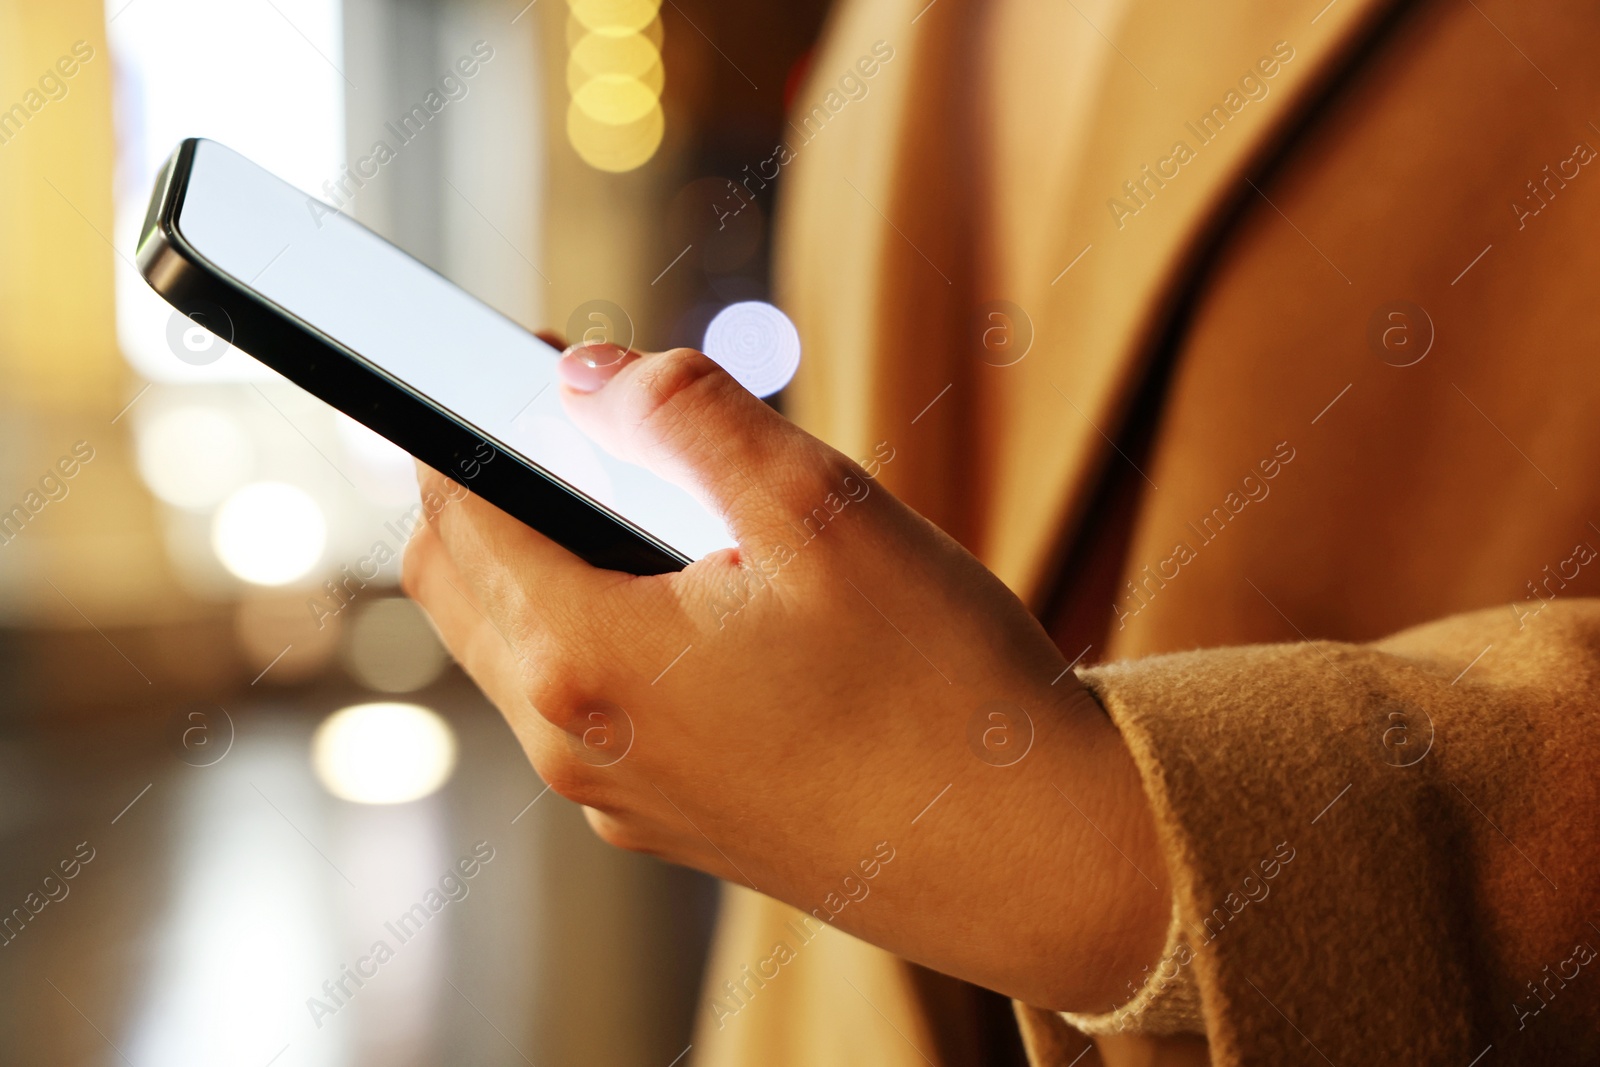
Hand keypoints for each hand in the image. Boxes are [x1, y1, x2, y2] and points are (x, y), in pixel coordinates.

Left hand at [403, 342, 1168, 1010]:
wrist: (1030, 854)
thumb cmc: (936, 684)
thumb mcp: (818, 509)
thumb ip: (686, 416)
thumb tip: (587, 374)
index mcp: (582, 660)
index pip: (457, 505)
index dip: (468, 410)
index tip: (511, 353)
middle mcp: (572, 746)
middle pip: (459, 580)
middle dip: (489, 482)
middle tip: (583, 416)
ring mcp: (616, 797)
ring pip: (515, 647)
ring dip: (544, 556)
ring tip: (651, 502)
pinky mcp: (667, 821)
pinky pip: (583, 706)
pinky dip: (597, 627)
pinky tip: (701, 601)